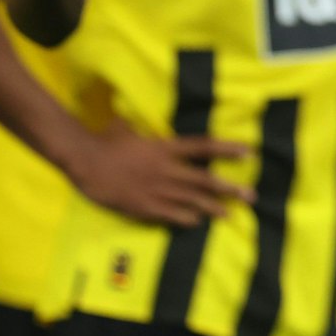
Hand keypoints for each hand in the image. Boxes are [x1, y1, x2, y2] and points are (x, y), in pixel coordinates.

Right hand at [63, 119, 253, 227]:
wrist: (84, 161)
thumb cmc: (106, 140)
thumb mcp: (130, 126)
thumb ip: (145, 126)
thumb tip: (146, 113)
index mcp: (165, 147)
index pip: (204, 146)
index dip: (227, 148)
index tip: (249, 152)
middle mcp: (167, 170)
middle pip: (205, 180)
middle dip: (230, 189)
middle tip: (251, 196)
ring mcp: (157, 190)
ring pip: (192, 201)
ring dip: (213, 208)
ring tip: (230, 214)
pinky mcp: (144, 207)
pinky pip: (171, 215)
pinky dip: (186, 218)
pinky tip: (197, 222)